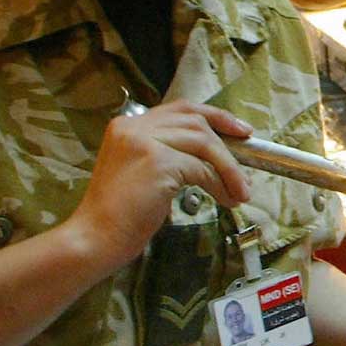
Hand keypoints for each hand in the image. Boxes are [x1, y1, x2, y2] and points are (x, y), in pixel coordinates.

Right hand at [66, 101, 253, 271]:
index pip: (181, 109)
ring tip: (241, 190)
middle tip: (250, 153)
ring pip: (204, 144)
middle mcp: (134, 127)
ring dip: (229, 168)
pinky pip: (201, 170)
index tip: (238, 129)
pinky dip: (219, 184)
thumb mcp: (141, 172)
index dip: (214, 116)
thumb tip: (213, 154)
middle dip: (228, 138)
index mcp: (128, 125)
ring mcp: (144, 142)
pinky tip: (225, 199)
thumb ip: (167, 153)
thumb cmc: (119, 213)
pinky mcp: (157, 162)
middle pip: (196, 121)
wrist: (96, 237)